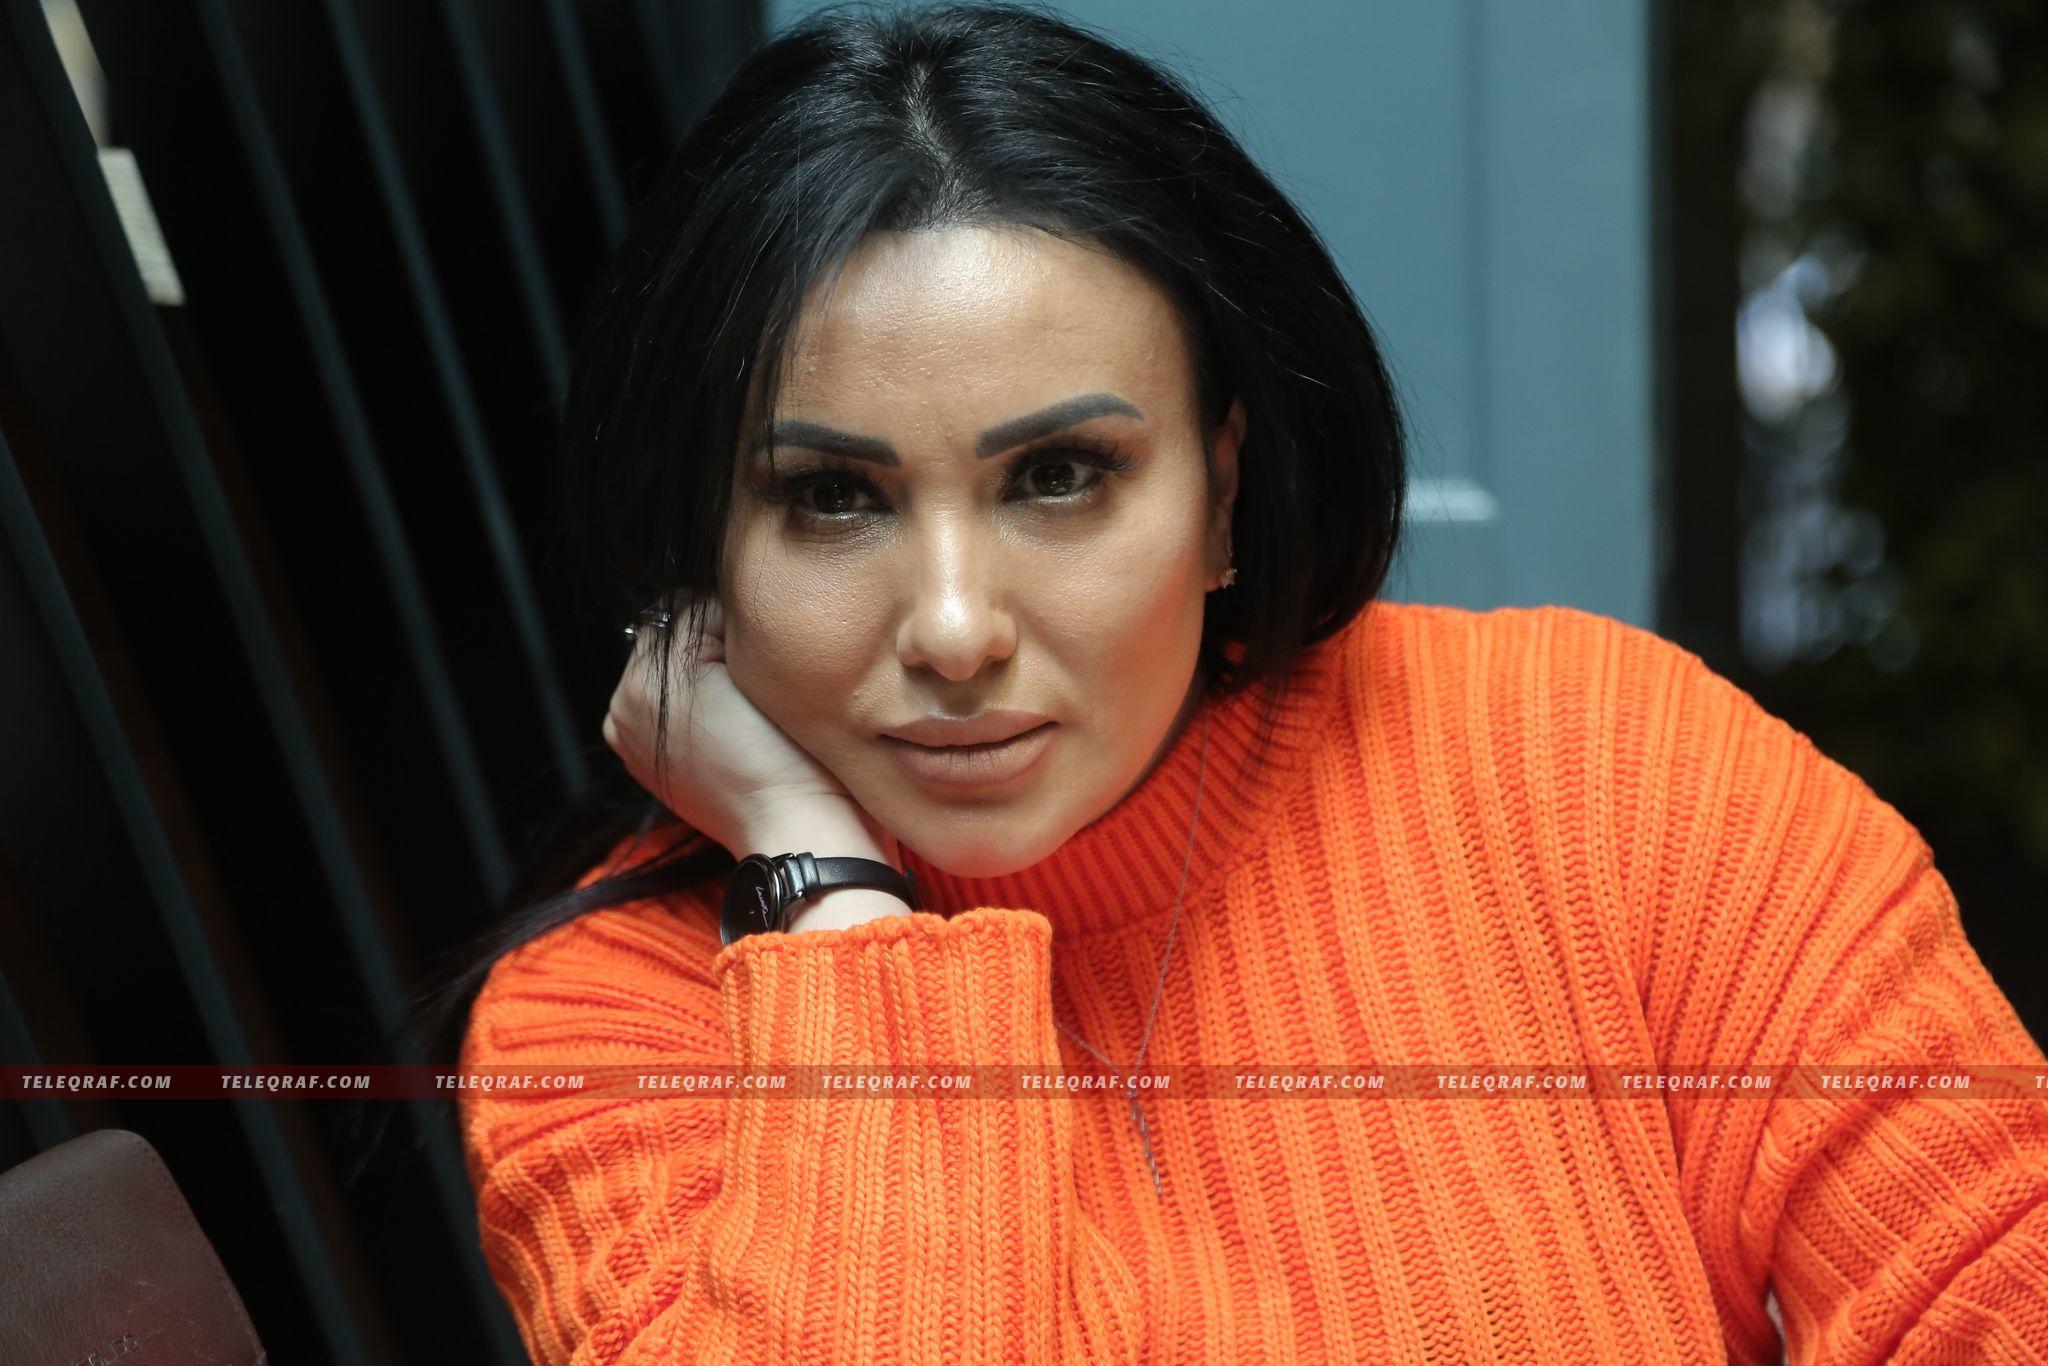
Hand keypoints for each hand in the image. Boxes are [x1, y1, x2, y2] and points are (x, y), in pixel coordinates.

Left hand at [602, 591, 901, 875]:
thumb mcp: (742, 668)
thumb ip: (707, 623)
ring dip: (709, 678)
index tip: (757, 650)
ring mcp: (635, 745)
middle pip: (671, 643)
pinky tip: (737, 729)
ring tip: (749, 707)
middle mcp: (623, 713)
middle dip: (711, 647)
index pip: (680, 609)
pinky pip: (678, 713)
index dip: (727, 618)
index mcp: (637, 686)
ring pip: (676, 676)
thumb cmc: (782, 752)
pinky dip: (704, 711)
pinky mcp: (657, 768)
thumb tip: (708, 607)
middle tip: (756, 679)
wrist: (795, 826)